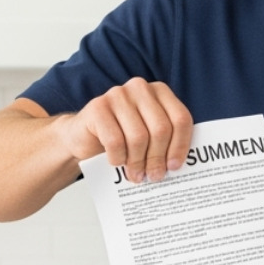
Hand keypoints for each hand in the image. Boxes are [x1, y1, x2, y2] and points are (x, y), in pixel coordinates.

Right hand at [54, 78, 191, 183]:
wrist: (83, 136)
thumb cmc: (121, 137)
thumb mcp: (149, 135)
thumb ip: (165, 141)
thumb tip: (177, 164)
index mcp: (159, 92)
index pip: (180, 118)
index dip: (180, 145)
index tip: (175, 166)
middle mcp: (140, 88)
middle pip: (161, 129)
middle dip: (158, 158)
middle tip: (155, 176)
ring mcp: (118, 95)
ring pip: (138, 137)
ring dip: (138, 162)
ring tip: (136, 175)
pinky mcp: (98, 107)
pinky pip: (115, 140)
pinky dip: (118, 157)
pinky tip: (117, 162)